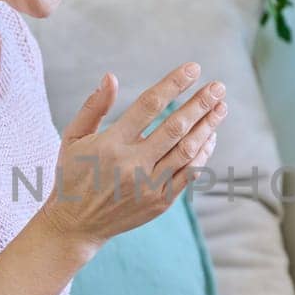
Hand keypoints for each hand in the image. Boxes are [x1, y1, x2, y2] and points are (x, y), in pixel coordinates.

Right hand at [40, 62, 227, 249]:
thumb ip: (93, 106)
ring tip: (221, 107)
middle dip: (200, 104)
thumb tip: (111, 76)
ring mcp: (149, 185)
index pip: (148, 105)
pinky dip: (203, 154)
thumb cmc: (73, 175)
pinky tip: (210, 137)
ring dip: (208, 127)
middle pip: (175, 127)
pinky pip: (189, 174)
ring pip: (187, 151)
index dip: (173, 84)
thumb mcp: (73, 138)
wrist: (76, 225)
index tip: (193, 69)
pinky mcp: (160, 202)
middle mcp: (132, 164)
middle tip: (218, 87)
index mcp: (110, 144)